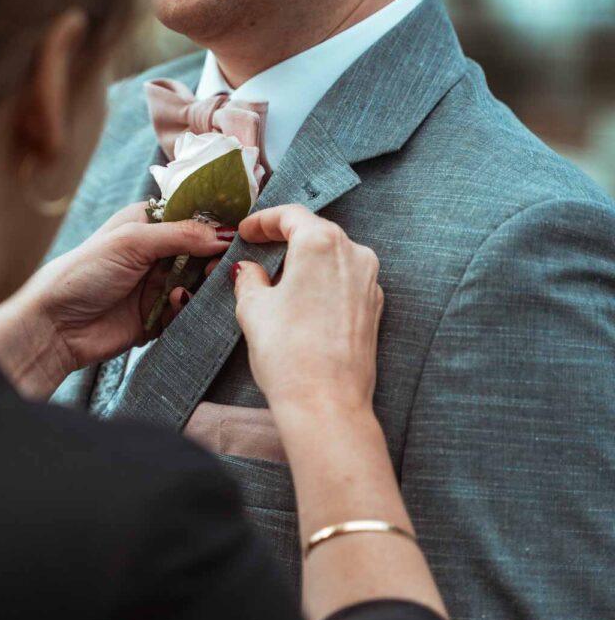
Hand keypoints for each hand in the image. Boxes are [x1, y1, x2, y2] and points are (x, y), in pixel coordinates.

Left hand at [0, 204, 230, 397]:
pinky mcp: (158, 315)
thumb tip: (226, 233)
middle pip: (203, 251)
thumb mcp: (132, 242)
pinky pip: (187, 311)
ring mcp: (158, 284)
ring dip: (201, 286)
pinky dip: (185, 310)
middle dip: (214, 259)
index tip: (237, 233)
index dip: (217, 223)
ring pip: (199, 283)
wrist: (56, 326)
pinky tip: (173, 307)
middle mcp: (156, 252)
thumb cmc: (83, 273)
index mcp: (148, 223)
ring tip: (187, 291)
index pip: (194, 216)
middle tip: (217, 268)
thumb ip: (181, 234)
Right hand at [233, 205, 382, 414]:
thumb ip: (249, 279)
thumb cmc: (290, 355)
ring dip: (305, 260)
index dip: (264, 220)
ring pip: (332, 256)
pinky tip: (302, 300)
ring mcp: (369, 282)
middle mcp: (353, 255)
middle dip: (285, 238)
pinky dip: (323, 281)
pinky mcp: (374, 308)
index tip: (247, 231)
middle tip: (258, 247)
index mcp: (321, 244)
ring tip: (277, 278)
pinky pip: (345, 280)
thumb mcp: (254, 309)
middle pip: (315, 232)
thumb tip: (248, 270)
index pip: (291, 215)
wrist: (327, 404)